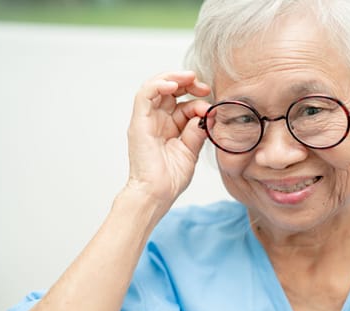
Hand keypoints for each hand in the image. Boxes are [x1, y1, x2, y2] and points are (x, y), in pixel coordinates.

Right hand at [125, 71, 210, 203]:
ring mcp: (146, 120)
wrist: (157, 194)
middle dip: (187, 82)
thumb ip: (197, 131)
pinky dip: (159, 84)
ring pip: (156, 86)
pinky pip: (145, 94)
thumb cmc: (171, 178)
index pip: (182, 102)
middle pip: (169, 90)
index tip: (211, 104)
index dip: (197, 99)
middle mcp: (156, 120)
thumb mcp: (191, 150)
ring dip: (174, 78)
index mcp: (169, 126)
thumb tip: (207, 114)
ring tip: (190, 78)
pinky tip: (174, 85)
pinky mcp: (138, 122)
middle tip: (203, 86)